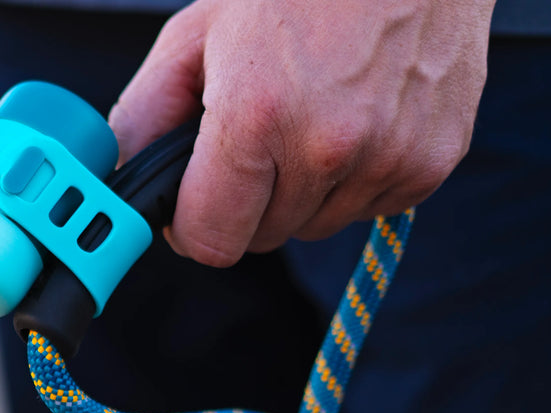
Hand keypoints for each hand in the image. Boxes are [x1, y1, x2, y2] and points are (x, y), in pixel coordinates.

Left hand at [107, 0, 492, 265]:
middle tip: (257, 137)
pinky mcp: (433, 161)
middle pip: (262, 238)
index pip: (210, 241)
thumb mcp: (197, 33)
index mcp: (257, 117)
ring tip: (311, 115)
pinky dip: (356, 178)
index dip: (191, 226)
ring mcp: (389, 157)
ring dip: (303, 191)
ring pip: (316, 225)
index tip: (192, 199)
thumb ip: (144, 116)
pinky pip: (371, 207)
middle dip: (247, 202)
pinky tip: (358, 116)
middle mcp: (328, 147)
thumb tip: (116, 184)